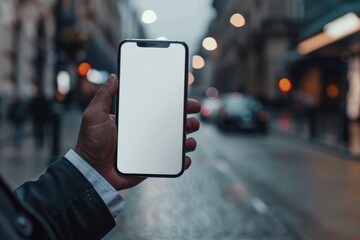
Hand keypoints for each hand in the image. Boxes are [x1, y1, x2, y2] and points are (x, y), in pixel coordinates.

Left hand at [75, 74, 199, 190]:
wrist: (91, 171)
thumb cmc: (91, 143)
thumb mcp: (95, 115)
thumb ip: (104, 95)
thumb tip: (114, 76)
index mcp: (136, 120)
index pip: (158, 108)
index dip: (173, 103)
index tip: (184, 97)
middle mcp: (145, 133)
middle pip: (172, 124)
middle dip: (187, 118)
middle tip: (193, 116)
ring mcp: (150, 149)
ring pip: (176, 142)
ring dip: (188, 139)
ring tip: (190, 139)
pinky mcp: (152, 164)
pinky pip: (172, 161)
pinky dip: (182, 159)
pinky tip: (185, 156)